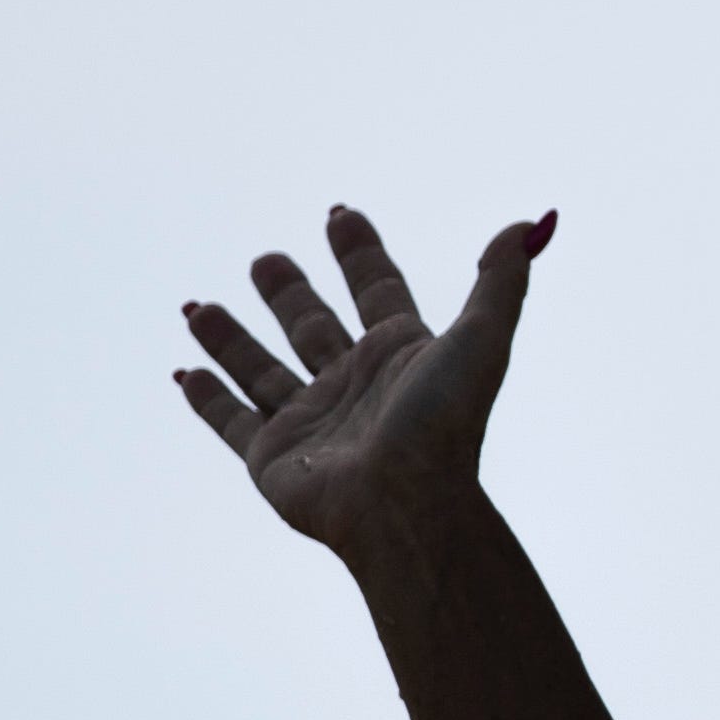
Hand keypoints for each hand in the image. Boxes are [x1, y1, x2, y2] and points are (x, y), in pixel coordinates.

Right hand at [177, 205, 551, 551]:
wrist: (406, 505)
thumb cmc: (443, 426)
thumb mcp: (480, 343)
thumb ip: (501, 282)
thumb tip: (533, 222)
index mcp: (399, 355)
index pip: (377, 291)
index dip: (360, 254)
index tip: (338, 214)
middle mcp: (354, 385)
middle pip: (313, 327)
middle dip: (288, 293)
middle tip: (266, 260)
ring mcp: (311, 422)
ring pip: (262, 370)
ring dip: (231, 339)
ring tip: (197, 307)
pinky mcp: (272, 458)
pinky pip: (231, 421)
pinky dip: (207, 398)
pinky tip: (186, 372)